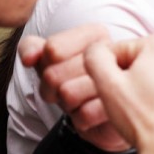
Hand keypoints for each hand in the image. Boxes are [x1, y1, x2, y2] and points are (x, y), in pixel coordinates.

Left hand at [17, 24, 128, 151]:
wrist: (104, 109)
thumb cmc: (76, 79)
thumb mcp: (51, 58)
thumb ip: (31, 47)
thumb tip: (30, 58)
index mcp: (96, 35)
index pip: (51, 49)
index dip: (44, 65)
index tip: (56, 67)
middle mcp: (113, 53)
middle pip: (53, 74)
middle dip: (52, 88)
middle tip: (66, 88)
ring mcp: (122, 79)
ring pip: (68, 94)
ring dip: (67, 104)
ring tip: (80, 100)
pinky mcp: (124, 105)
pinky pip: (85, 115)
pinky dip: (81, 118)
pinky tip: (91, 111)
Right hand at [84, 34, 153, 153]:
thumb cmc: (145, 119)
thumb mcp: (108, 84)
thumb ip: (95, 58)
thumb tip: (94, 50)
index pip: (117, 50)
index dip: (105, 73)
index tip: (109, 90)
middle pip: (135, 62)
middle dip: (124, 81)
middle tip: (124, 103)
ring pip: (149, 77)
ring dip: (139, 91)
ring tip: (139, 112)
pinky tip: (151, 116)